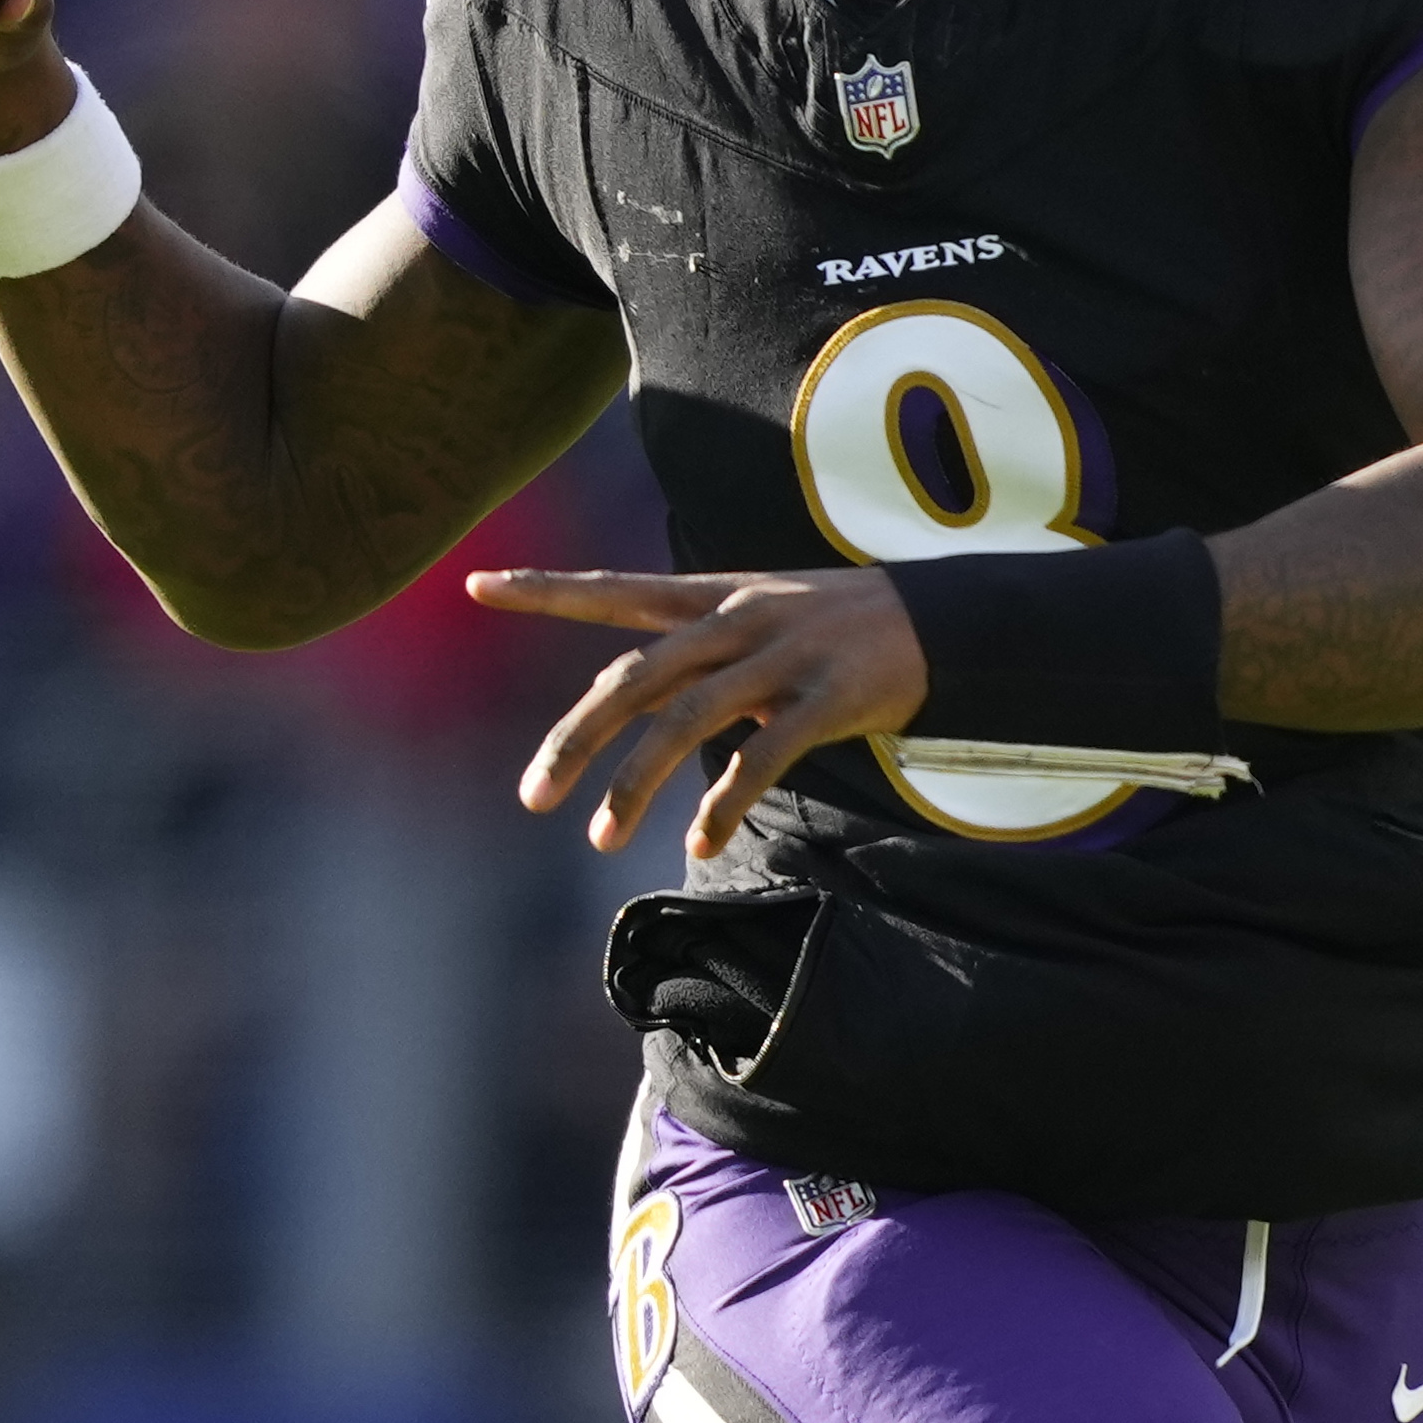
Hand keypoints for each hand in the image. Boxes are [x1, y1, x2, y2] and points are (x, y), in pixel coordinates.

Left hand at [471, 565, 930, 863]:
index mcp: (713, 596)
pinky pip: (763, 756)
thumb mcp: (758, 618)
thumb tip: (630, 698)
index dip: (545, 588)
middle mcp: (738, 619)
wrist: (946, 619)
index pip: (614, 588)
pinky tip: (698, 839)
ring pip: (687, 720)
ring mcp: (783, 656)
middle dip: (577, 737)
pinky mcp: (828, 698)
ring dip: (637, 783)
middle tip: (532, 796)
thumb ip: (693, 652)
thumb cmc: (835, 629)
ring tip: (600, 837)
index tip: (476, 583)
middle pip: (637, 675)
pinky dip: (724, 801)